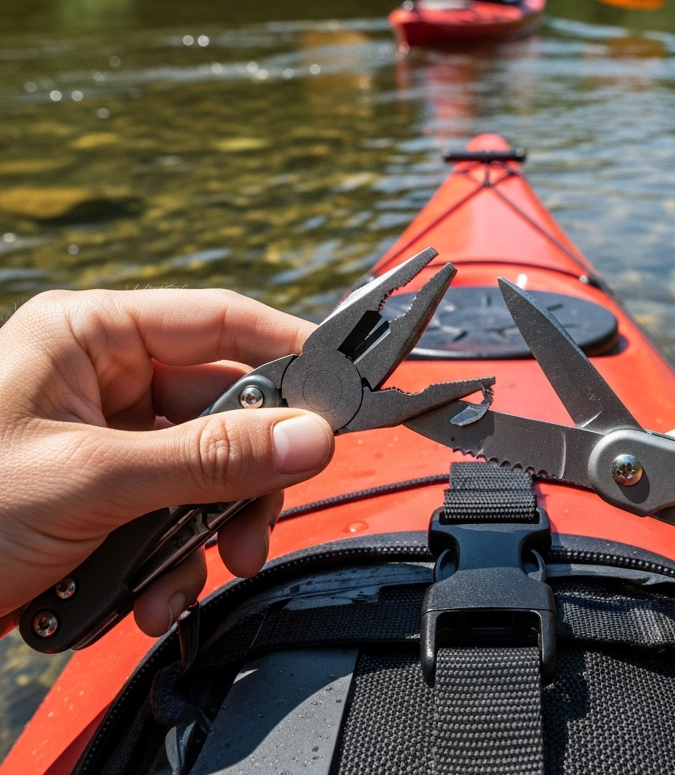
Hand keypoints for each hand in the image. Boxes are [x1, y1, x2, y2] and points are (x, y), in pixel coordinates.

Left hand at [0, 289, 333, 639]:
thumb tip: (311, 437)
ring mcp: (109, 441)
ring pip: (207, 469)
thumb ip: (210, 457)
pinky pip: (175, 514)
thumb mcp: (89, 480)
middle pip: (225, 407)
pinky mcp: (107, 497)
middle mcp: (106, 380)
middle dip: (244, 476)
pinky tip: (147, 596)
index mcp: (92, 336)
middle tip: (263, 519)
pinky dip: (173, 561)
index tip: (342, 389)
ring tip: (193, 575)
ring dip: (209, 531)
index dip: (288, 350)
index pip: (220, 320)